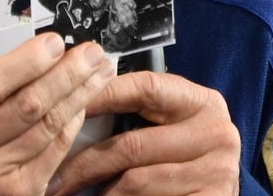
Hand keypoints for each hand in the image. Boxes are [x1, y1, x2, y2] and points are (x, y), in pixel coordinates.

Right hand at [0, 33, 117, 195]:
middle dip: (67, 74)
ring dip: (79, 95)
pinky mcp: (15, 193)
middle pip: (27, 106)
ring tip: (98, 71)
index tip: (55, 42)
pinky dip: (72, 122)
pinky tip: (83, 102)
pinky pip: (55, 151)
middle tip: (91, 53)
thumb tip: (42, 52)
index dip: (29, 62)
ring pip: (46, 128)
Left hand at [46, 71, 240, 195]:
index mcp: (202, 102)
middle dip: (85, 163)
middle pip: (133, 144)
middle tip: (55, 177)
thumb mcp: (172, 127)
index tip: (65, 105)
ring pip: (136, 181)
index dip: (102, 95)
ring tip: (75, 194)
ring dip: (101, 191)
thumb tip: (78, 104)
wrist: (216, 194)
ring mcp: (216, 171)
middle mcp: (215, 133)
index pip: (145, 88)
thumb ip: (140, 115)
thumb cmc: (186, 157)